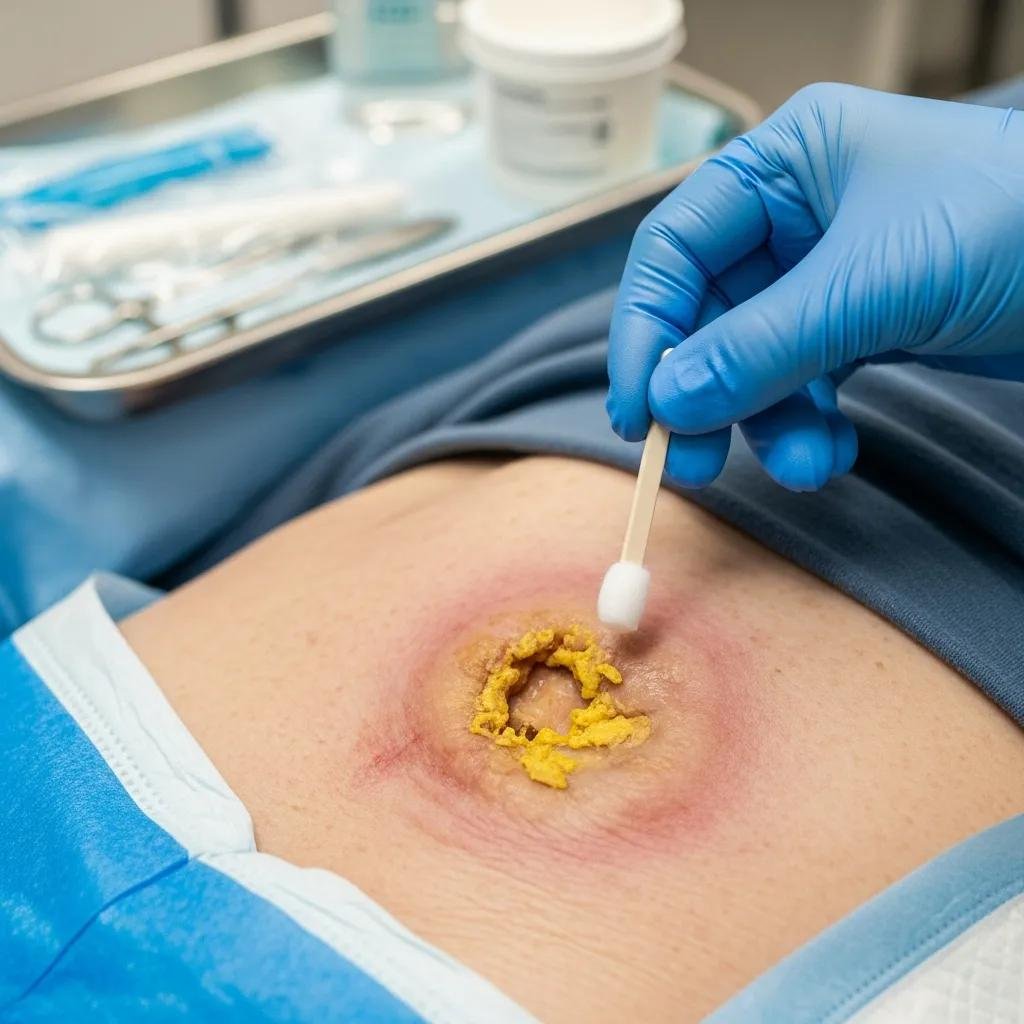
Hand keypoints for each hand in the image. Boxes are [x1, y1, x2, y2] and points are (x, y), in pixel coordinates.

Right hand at [607, 83, 1023, 490]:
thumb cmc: (1019, 227)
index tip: (638, 408)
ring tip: (802, 464)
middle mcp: (796, 214)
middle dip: (701, 392)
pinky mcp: (857, 326)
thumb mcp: (874, 285)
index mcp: (787, 163)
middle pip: (706, 313)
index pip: (676, 247)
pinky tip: (829, 453)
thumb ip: (760, 346)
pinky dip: (805, 427)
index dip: (646, 330)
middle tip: (688, 461)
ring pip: (751, 361)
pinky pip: (799, 384)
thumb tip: (667, 400)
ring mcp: (825, 274)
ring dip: (764, 423)